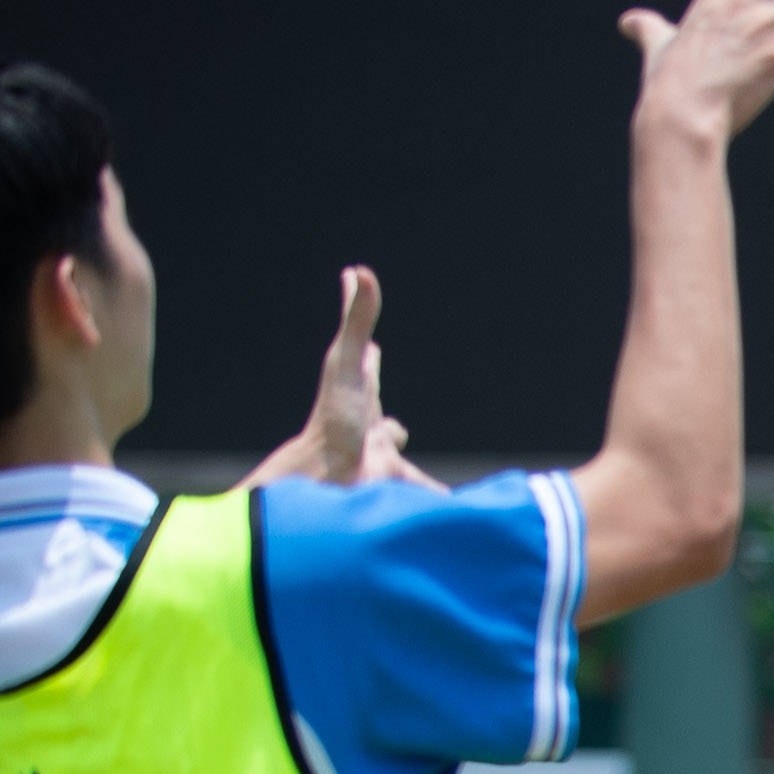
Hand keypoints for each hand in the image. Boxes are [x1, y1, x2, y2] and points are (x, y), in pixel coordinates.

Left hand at [242, 269, 433, 491]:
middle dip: (374, 378)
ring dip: (395, 438)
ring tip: (396, 438)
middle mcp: (364, 415)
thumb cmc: (335, 419)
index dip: (361, 332)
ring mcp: (375, 447)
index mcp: (357, 386)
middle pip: (372, 394)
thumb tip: (359, 271)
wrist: (327, 481)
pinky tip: (447, 502)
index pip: (360, 350)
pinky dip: (433, 493)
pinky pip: (418, 484)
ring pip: (392, 439)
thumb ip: (357, 320)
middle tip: (372, 363)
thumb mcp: (348, 363)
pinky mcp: (389, 479)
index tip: (361, 313)